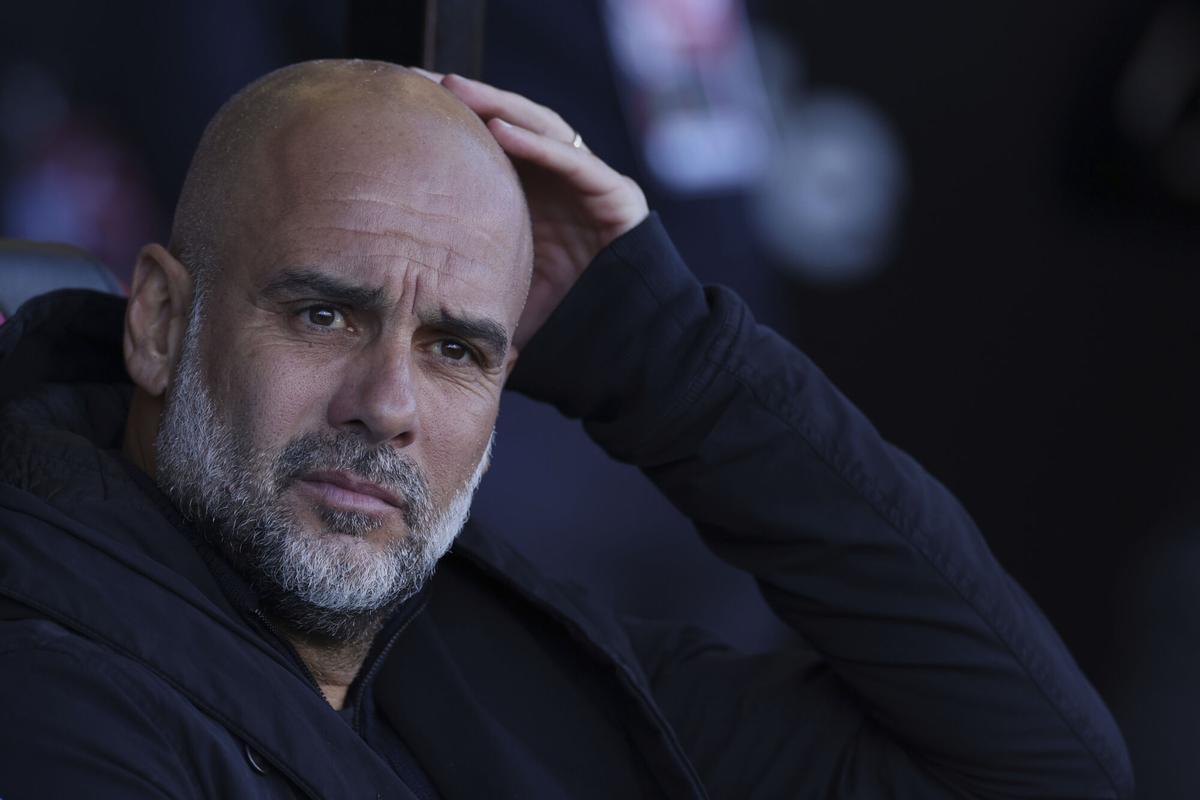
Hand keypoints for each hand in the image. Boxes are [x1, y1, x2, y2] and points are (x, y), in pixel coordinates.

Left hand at [418, 71, 649, 351]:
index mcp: (527, 196)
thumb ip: (468, 292)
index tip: (399, 107)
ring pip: (539, 128)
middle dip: (464, 99)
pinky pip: (572, 160)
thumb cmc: (565, 320)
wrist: (627, 339)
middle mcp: (555, 181)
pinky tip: (499, 127)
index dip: (447, 123)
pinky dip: (536, 142)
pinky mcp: (614, 193)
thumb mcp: (504, 295)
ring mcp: (586, 182)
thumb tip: (411, 322)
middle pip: (507, 124)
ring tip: (453, 87)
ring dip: (497, 104)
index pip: (484, 146)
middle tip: (416, 80)